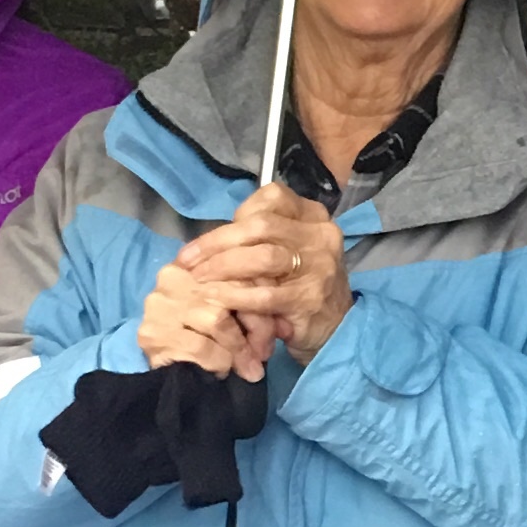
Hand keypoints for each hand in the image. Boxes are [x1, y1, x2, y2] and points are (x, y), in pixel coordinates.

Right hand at [136, 253, 269, 380]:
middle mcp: (172, 277)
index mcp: (193, 264)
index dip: (263, 296)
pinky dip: (219, 362)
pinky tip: (221, 372)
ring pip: (217, 319)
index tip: (280, 326)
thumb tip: (286, 325)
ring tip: (248, 368)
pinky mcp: (152, 334)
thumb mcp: (232, 317)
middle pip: (230, 292)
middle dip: (257, 325)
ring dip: (239, 349)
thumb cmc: (205, 345)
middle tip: (266, 352)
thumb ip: (254, 309)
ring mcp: (158, 306)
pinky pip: (200, 346)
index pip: (237, 269)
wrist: (165, 383)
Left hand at [174, 182, 350, 362]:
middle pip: (261, 226)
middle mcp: (320, 235)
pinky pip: (265, 294)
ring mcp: (319, 266)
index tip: (212, 237)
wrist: (338, 329)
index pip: (272, 198)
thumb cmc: (301, 287)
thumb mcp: (288, 252)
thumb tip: (209, 242)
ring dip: (222, 267)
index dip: (237, 214)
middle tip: (188, 260)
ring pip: (263, 256)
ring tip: (198, 279)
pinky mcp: (310, 299)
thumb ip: (258, 239)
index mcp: (312, 216)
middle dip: (217, 242)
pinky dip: (235, 295)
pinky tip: (216, 298)